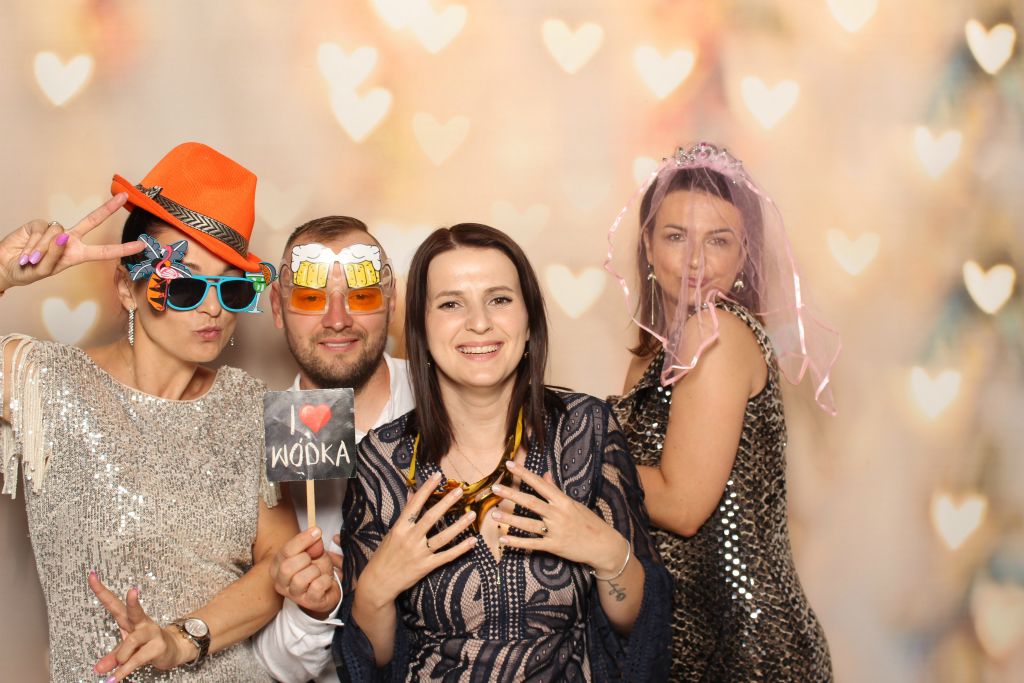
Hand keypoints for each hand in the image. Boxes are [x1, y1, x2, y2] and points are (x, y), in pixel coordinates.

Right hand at [0, 194, 142, 291]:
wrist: (6, 265)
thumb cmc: (28, 271)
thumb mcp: (44, 271)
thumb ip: (55, 256)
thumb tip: (63, 236)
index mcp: (77, 254)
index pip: (104, 251)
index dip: (122, 248)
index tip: (141, 244)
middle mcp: (70, 240)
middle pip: (92, 221)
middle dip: (108, 208)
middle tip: (125, 195)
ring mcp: (55, 230)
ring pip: (57, 233)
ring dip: (44, 249)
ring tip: (33, 260)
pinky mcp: (39, 224)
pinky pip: (42, 231)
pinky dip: (34, 244)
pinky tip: (27, 252)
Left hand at [89, 572, 192, 680]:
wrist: (173, 649)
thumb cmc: (145, 644)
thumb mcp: (125, 649)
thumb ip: (111, 656)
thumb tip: (98, 670)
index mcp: (129, 619)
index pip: (113, 603)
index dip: (101, 591)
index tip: (91, 575)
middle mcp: (141, 623)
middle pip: (135, 610)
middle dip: (133, 601)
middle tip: (133, 590)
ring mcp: (152, 633)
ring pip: (132, 641)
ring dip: (121, 656)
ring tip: (118, 664)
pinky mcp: (158, 647)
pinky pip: (137, 660)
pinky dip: (123, 671)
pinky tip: (115, 679)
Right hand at [270, 527, 340, 618]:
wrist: (327, 589)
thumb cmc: (316, 569)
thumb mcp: (314, 553)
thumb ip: (313, 544)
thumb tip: (314, 534)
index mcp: (277, 566)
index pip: (285, 551)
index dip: (303, 540)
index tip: (316, 531)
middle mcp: (280, 582)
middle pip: (287, 567)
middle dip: (306, 559)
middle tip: (313, 560)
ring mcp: (293, 594)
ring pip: (300, 579)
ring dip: (315, 571)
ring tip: (318, 573)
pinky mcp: (307, 602)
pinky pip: (316, 587)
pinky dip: (325, 580)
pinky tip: (325, 581)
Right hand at [358, 471, 477, 608]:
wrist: (378, 582)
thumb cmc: (385, 555)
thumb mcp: (392, 532)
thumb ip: (405, 513)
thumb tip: (412, 492)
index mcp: (400, 528)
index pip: (415, 504)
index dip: (426, 489)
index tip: (437, 476)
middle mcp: (410, 538)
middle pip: (431, 518)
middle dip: (446, 503)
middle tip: (459, 491)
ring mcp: (419, 553)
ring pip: (443, 537)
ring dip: (459, 526)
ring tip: (472, 515)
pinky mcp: (426, 566)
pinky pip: (447, 556)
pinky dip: (460, 549)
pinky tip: (472, 541)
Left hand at [491, 461, 626, 574]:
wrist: (603, 545)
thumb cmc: (589, 522)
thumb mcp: (574, 504)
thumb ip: (556, 490)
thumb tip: (544, 474)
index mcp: (563, 501)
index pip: (539, 484)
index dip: (524, 474)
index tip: (510, 464)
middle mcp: (558, 514)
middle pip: (530, 502)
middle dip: (511, 495)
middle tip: (494, 488)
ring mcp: (555, 531)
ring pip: (528, 524)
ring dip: (510, 520)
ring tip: (493, 515)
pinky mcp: (554, 546)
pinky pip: (532, 544)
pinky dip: (517, 543)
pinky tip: (503, 540)